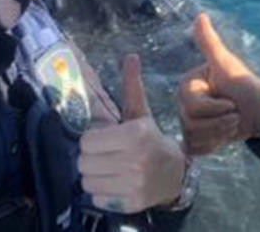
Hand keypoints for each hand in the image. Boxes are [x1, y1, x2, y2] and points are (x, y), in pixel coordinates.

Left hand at [78, 54, 185, 213]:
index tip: (104, 140)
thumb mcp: (141, 113)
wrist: (175, 173)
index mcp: (136, 134)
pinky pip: (97, 199)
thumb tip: (130, 56)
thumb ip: (131, 86)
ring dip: (95, 177)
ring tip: (110, 170)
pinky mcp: (131, 203)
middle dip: (91, 159)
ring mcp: (134, 184)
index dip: (92, 141)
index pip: (87, 141)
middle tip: (105, 156)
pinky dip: (102, 193)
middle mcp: (135, 159)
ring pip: (88, 182)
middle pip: (84, 163)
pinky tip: (116, 185)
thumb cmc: (151, 139)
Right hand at [177, 13, 259, 154]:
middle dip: (221, 122)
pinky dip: (215, 145)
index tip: (231, 102)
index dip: (216, 108)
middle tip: (235, 114)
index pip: (192, 107)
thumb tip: (200, 15)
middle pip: (192, 124)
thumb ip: (210, 42)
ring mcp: (187, 124)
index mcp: (187, 86)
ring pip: (195, 138)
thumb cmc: (244, 85)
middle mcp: (182, 105)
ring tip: (232, 123)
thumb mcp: (226, 64)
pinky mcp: (195, 141)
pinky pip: (197, 150)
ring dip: (221, 134)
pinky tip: (224, 135)